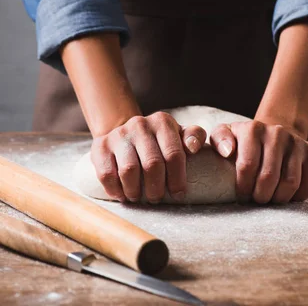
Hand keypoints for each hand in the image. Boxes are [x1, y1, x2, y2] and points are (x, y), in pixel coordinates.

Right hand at [90, 112, 206, 202]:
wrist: (126, 134)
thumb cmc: (160, 141)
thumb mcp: (179, 135)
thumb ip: (194, 136)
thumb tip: (193, 147)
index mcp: (162, 121)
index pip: (173, 154)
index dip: (177, 179)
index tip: (178, 194)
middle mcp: (140, 124)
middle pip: (152, 165)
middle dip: (156, 189)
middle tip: (156, 199)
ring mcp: (118, 134)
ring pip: (129, 171)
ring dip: (136, 192)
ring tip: (139, 197)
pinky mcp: (100, 146)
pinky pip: (107, 175)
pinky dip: (116, 190)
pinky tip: (123, 194)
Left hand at [210, 121, 307, 203]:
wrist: (273, 133)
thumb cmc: (243, 141)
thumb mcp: (225, 134)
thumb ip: (219, 140)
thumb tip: (228, 152)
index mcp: (253, 129)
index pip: (247, 166)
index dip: (243, 188)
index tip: (241, 196)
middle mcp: (277, 132)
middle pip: (269, 177)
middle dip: (260, 197)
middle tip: (256, 201)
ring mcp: (296, 141)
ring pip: (290, 183)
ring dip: (278, 199)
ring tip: (270, 199)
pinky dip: (298, 197)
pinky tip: (286, 195)